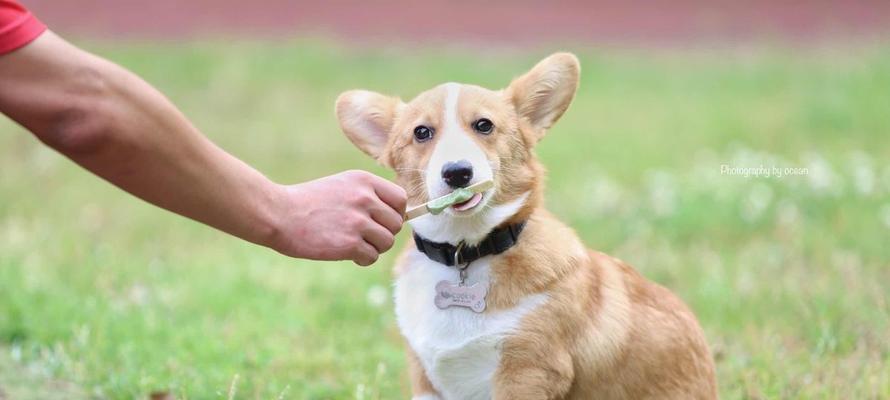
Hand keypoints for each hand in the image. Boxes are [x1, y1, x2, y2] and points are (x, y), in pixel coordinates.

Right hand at [269, 170, 406, 265]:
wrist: (279, 214)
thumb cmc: (308, 202)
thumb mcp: (341, 185)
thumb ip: (368, 195)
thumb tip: (398, 216)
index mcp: (364, 181)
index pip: (400, 199)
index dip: (394, 213)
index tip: (381, 220)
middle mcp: (365, 198)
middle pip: (396, 223)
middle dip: (383, 232)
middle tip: (364, 235)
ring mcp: (358, 221)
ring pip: (386, 242)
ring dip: (373, 247)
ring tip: (355, 243)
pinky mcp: (349, 243)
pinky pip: (372, 256)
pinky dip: (362, 259)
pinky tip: (348, 253)